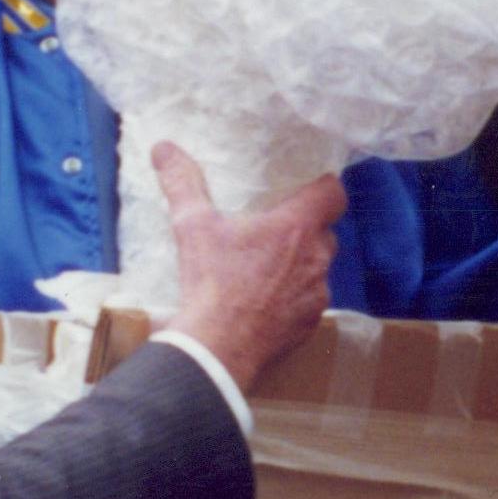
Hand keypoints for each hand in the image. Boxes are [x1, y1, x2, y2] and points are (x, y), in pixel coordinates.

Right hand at [156, 142, 343, 387]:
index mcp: (296, 227)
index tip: (303, 189)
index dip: (322, 187)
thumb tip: (164, 148)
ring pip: (319, 268)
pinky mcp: (310, 325)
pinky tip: (265, 302)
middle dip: (305, 229)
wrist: (217, 349)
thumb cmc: (210, 283)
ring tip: (266, 268)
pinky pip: (310, 302)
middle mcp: (316, 258)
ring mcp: (317, 294)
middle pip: (324, 231)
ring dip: (299, 264)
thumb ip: (182, 182)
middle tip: (273, 230)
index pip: (333, 193)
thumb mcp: (192, 226)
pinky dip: (293, 298)